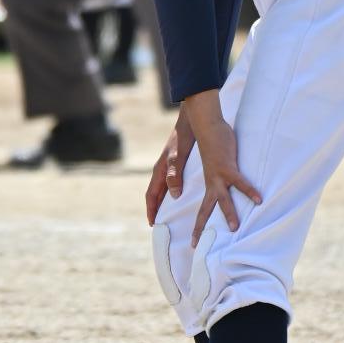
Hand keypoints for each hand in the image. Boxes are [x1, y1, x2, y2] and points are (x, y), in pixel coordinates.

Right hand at [145, 110, 195, 226]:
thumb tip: (174, 196)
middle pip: (156, 194)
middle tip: (161, 224)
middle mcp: (163, 169)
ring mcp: (170, 165)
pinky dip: (173, 192)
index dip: (151, 209)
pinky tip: (183, 196)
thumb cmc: (185, 136)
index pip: (151, 195)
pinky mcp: (178, 162)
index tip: (152, 224)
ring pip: (164, 188)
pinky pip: (172, 181)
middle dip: (156, 209)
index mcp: (160, 170)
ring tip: (171, 214)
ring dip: (165, 202)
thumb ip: (174, 174)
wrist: (192, 118)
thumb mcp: (179, 156)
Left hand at [185, 95, 261, 245]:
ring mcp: (218, 176)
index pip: (201, 208)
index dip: (198, 225)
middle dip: (201, 227)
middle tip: (195, 245)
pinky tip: (259, 199)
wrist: (206, 126)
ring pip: (223, 199)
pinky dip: (249, 190)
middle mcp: (211, 183)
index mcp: (209, 184)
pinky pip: (240, 182)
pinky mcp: (227, 167)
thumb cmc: (213, 144)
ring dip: (229, 213)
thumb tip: (226, 185)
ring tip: (235, 229)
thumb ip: (221, 176)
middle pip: (205, 209)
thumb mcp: (215, 164)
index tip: (193, 241)